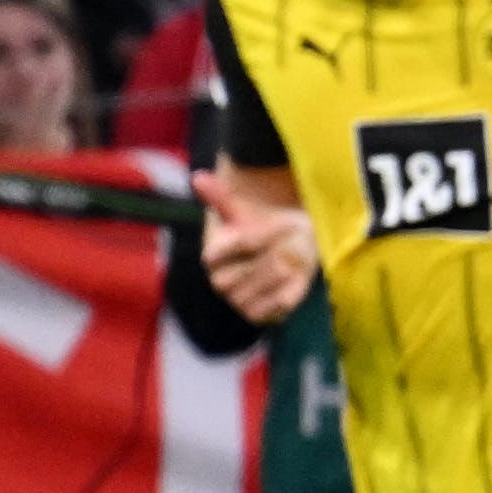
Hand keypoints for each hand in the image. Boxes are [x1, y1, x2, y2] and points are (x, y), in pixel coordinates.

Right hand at [190, 167, 317, 322]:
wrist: (287, 252)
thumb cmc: (265, 229)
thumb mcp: (244, 212)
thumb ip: (221, 197)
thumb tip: (197, 177)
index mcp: (213, 255)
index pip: (236, 246)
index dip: (265, 234)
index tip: (285, 223)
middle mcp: (220, 281)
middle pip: (254, 268)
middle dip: (279, 252)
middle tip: (292, 242)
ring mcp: (238, 301)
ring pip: (267, 283)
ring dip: (288, 268)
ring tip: (294, 256)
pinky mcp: (257, 315)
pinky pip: (279, 304)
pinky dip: (292, 290)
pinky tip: (294, 278)